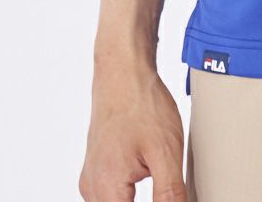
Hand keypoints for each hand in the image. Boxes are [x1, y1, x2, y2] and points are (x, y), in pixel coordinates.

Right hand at [80, 58, 186, 200]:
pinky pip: (112, 193)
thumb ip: (169, 193)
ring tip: (158, 173)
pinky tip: (148, 176)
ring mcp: (92, 178)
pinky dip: (130, 193)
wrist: (124, 73)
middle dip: (150, 200)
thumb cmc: (143, 105)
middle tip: (166, 182)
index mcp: (106, 190)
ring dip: (136, 200)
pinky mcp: (97, 168)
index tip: (169, 195)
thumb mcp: (166, 152)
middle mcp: (92, 189)